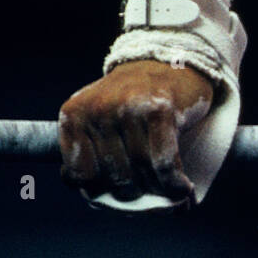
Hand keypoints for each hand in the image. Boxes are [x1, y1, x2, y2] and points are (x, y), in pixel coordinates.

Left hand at [58, 59, 214, 206]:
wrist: (170, 59)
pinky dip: (175, 184)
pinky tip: (183, 189)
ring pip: (141, 173)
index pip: (79, 175)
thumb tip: (97, 198)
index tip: (118, 195)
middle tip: (153, 199)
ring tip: (173, 198)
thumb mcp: (101, 118)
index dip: (100, 193)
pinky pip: (164, 163)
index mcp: (74, 115)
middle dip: (136, 196)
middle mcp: (97, 110)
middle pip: (115, 177)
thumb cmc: (136, 99)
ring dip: (161, 194)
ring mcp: (128, 108)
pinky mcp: (159, 109)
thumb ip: (93, 152)